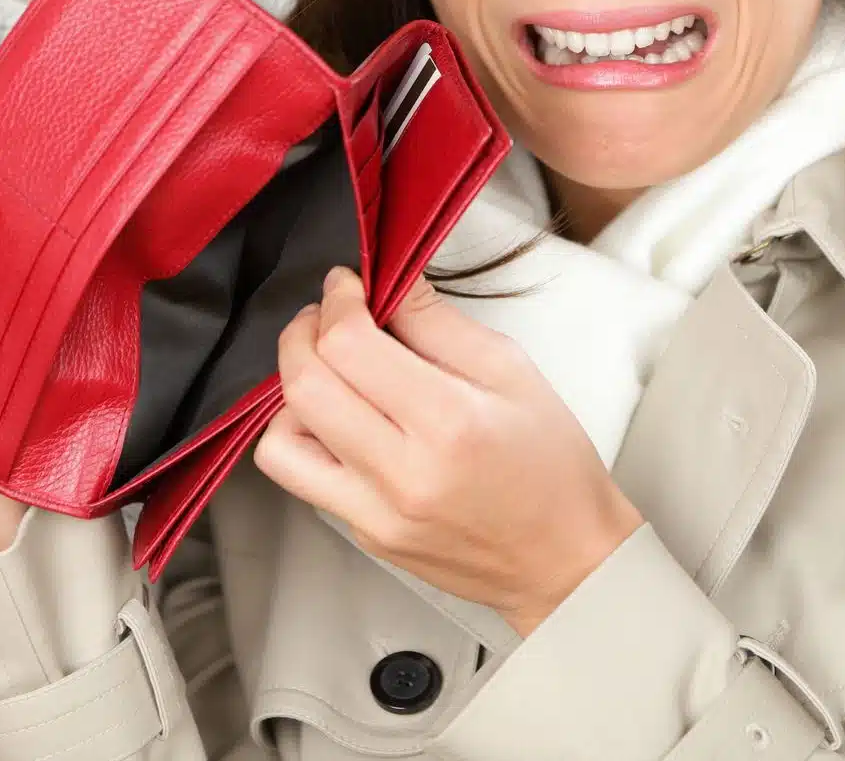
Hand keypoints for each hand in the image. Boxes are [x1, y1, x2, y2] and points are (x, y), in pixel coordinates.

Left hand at [254, 269, 642, 637]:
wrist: (565, 559)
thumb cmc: (550, 466)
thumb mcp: (511, 372)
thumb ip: (439, 323)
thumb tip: (389, 285)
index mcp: (448, 422)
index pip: (349, 345)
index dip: (337, 301)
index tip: (347, 285)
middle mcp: (402, 474)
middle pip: (303, 387)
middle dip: (302, 334)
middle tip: (326, 317)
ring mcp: (376, 513)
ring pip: (279, 444)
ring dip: (290, 394)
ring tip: (328, 374)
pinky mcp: (366, 535)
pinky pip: (305, 479)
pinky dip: (310, 437)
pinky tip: (344, 420)